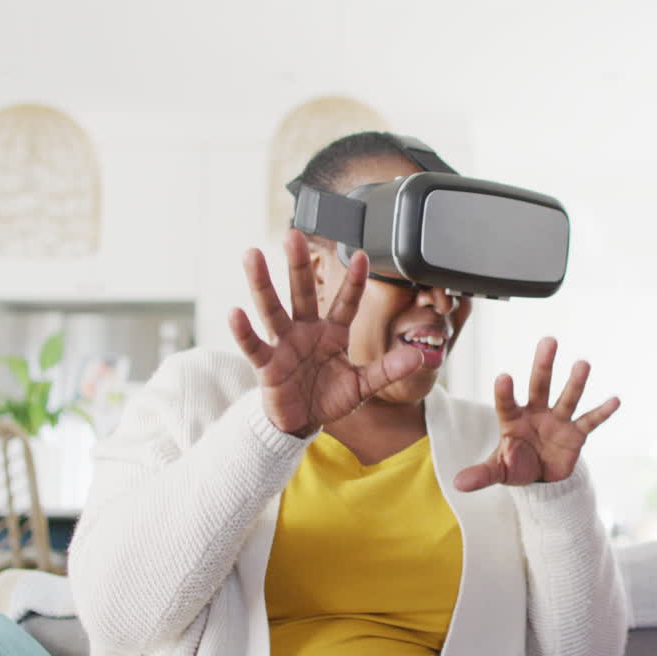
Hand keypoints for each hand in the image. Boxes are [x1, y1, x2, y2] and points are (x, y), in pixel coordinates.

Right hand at [228, 230, 423, 436]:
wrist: (301, 421)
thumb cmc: (330, 397)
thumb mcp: (362, 384)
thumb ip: (388, 370)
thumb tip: (420, 357)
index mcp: (332, 333)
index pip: (345, 302)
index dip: (354, 282)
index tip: (362, 255)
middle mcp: (306, 331)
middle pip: (302, 293)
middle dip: (298, 265)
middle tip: (293, 234)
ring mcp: (284, 344)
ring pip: (273, 309)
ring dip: (262, 283)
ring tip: (252, 255)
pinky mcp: (267, 364)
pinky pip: (254, 345)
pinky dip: (244, 331)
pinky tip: (235, 312)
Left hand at [454, 337, 619, 492]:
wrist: (541, 478)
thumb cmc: (515, 465)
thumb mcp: (498, 471)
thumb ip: (481, 474)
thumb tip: (458, 484)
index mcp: (512, 419)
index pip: (507, 403)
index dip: (504, 392)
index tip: (504, 377)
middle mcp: (535, 413)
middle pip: (539, 386)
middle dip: (543, 365)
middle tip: (548, 341)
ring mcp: (557, 421)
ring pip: (566, 398)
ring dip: (575, 382)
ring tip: (583, 363)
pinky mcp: (575, 434)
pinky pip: (589, 421)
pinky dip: (602, 412)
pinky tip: (614, 400)